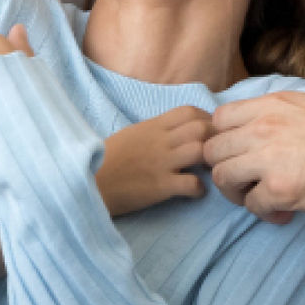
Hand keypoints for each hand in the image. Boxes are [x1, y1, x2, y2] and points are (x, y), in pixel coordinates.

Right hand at [97, 106, 211, 216]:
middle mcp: (160, 141)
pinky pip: (192, 184)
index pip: (189, 111)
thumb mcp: (131, 135)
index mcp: (152, 126)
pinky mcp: (160, 186)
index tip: (210, 133)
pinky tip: (194, 193)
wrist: (88, 181)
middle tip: (216, 154)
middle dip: (216, 140)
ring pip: (201, 150)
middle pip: (202, 128)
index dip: (206, 120)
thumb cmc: (106, 159)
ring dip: (211, 162)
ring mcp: (161, 162)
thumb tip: (175, 133)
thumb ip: (154, 131)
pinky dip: (200, 189)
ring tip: (208, 172)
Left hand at [204, 91, 304, 223]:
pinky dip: (263, 212)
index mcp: (272, 104)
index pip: (219, 119)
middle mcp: (262, 127)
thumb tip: (295, 109)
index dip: (224, 139)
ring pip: (222, 178)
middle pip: (212, 150)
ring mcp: (268, 159)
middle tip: (245, 181)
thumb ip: (296, 106)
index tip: (238, 153)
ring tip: (259, 198)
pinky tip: (283, 211)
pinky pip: (251, 204)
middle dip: (225, 168)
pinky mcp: (279, 189)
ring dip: (238, 192)